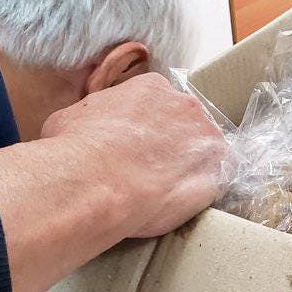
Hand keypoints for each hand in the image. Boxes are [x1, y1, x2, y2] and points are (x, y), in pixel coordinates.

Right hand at [0, 73, 229, 291]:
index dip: (150, 130)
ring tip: (166, 192)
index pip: (161, 105)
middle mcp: (185, 105)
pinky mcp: (218, 171)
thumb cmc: (75, 150)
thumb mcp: (72, 117)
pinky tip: (183, 204)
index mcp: (152, 87)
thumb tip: (87, 127)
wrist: (95, 181)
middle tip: (153, 173)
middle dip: (174, 148)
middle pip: (188, 125)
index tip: (140, 149)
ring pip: (206, 153)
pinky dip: (204, 193)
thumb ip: (94, 117)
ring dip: (191, 170)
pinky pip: (219, 180)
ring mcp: (207, 137)